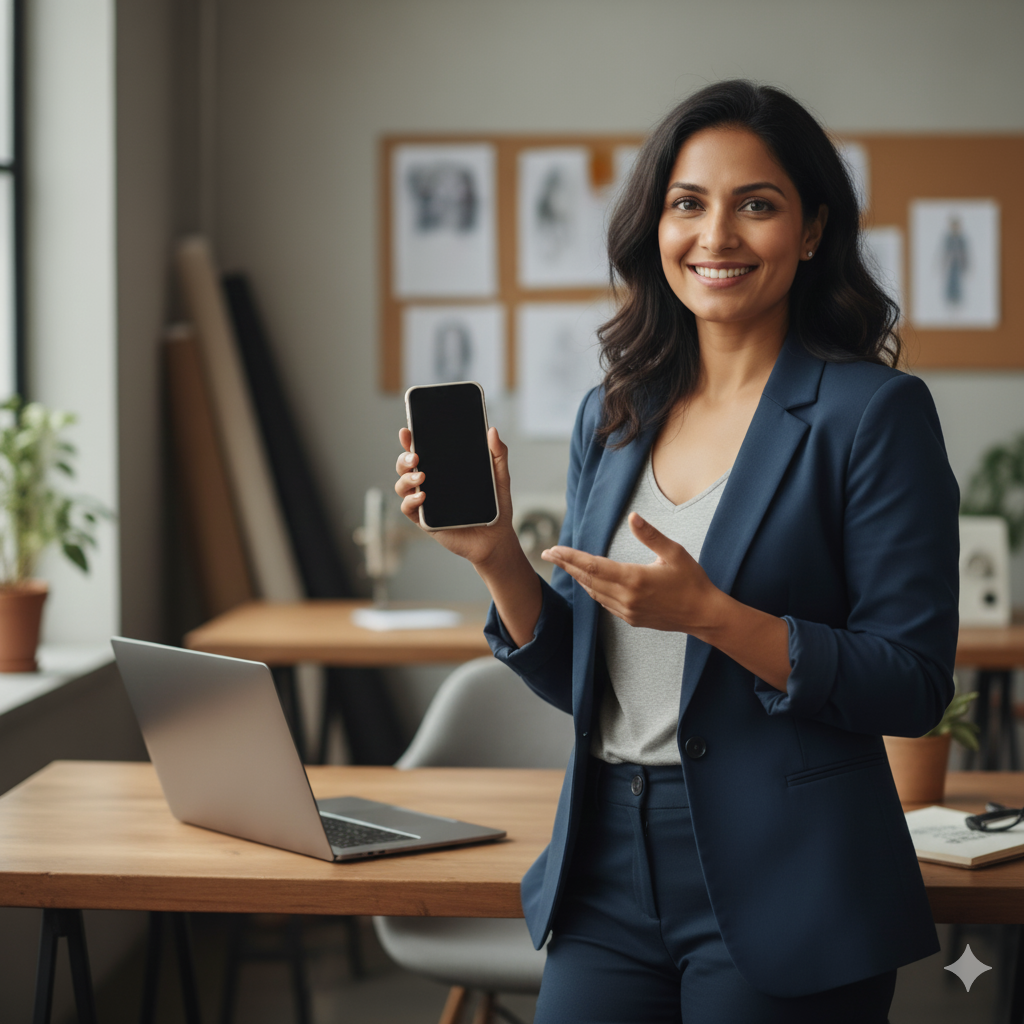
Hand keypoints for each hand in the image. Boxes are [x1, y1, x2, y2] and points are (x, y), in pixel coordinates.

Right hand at [394, 425, 518, 568]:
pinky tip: (422, 496)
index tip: (407, 431)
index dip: (410, 440)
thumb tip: (493, 431)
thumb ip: (498, 454)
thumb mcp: (499, 477)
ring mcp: (425, 501)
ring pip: (402, 486)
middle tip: (415, 456)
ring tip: (421, 476)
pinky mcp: (425, 520)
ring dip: (406, 478)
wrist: (496, 539)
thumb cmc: (495, 507)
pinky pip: (408, 508)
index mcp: (443, 469)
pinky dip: (410, 501)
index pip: (422, 451)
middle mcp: (430, 483)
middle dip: (404, 458)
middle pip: (406, 466)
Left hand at [540, 512, 720, 632]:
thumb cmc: (692, 581)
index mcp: (634, 578)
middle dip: (566, 565)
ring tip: (564, 564)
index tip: (554, 550)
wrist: (704, 615)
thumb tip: (632, 516)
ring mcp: (627, 611)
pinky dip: (592, 590)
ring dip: (577, 577)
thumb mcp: (674, 553)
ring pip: (593, 592)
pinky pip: (604, 603)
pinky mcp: (631, 619)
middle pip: (587, 579)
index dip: (571, 557)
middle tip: (548, 554)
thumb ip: (650, 535)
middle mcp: (626, 597)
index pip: (593, 566)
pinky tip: (588, 582)